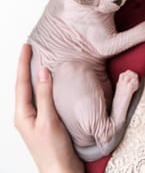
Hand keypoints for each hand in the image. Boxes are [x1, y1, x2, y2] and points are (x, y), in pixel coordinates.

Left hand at [14, 44, 83, 172]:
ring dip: (32, 74)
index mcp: (22, 114)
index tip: (26, 47)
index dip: (23, 63)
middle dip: (25, 66)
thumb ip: (45, 96)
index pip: (21, 83)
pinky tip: (47, 82)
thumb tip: (43, 72)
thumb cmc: (53, 151)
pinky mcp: (44, 120)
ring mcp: (34, 118)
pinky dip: (41, 85)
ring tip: (36, 60)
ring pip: (31, 91)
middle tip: (29, 50)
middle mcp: (25, 115)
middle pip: (23, 85)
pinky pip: (40, 97)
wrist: (61, 171)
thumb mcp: (49, 120)